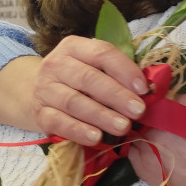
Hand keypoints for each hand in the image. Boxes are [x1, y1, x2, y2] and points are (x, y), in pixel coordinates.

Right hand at [30, 36, 150, 143]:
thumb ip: (118, 73)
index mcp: (74, 47)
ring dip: (101, 115)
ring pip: (74, 102)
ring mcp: (45, 89)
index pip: (101, 53)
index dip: (124, 70)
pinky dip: (78, 131)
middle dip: (117, 96)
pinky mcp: (39, 114)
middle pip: (89, 78)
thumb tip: (150, 88)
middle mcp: (56, 64)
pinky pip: (59, 123)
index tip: (144, 88)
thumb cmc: (77, 80)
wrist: (35, 93)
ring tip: (123, 127)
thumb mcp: (93, 68)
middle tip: (138, 111)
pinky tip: (96, 138)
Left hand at [128, 79, 185, 185]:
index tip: (158, 92)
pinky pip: (131, 148)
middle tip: (158, 115)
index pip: (151, 84)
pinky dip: (139, 146)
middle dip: (143, 107)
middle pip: (138, 105)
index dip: (153, 88)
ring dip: (139, 126)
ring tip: (158, 133)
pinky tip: (156, 150)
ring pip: (132, 126)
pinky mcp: (142, 166)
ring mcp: (146, 143)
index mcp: (176, 98)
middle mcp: (156, 119)